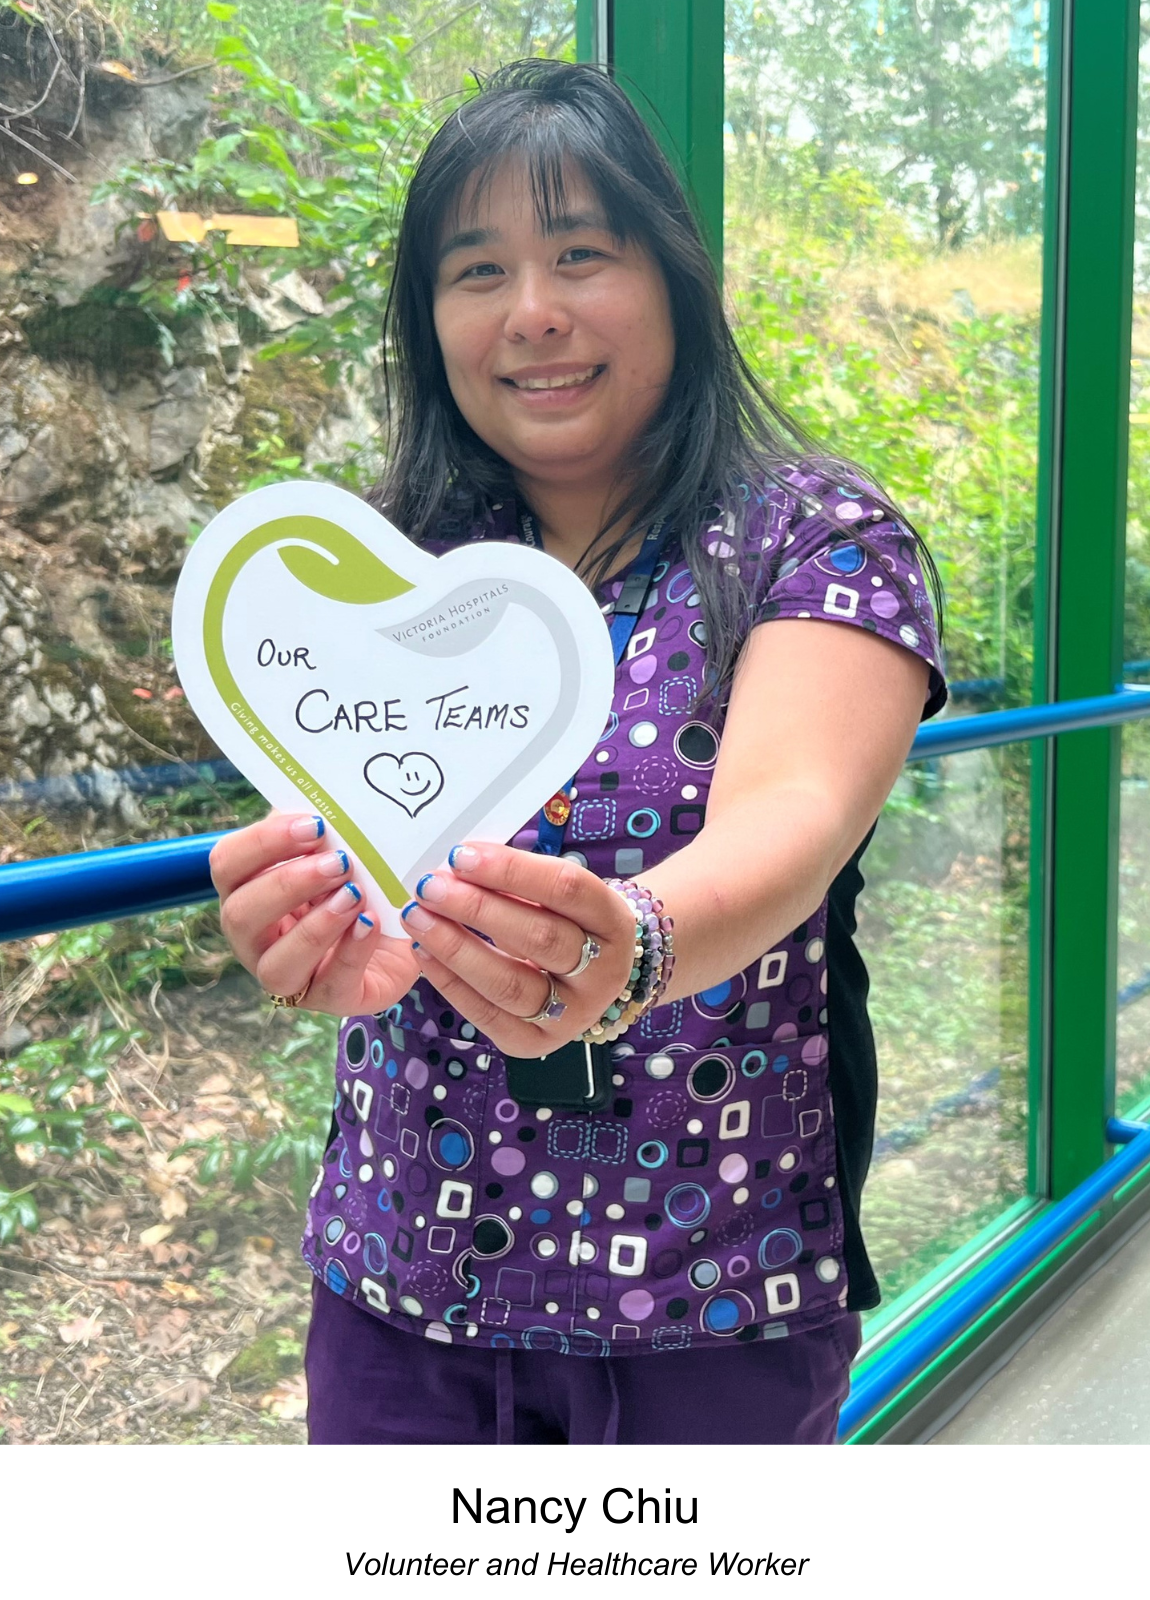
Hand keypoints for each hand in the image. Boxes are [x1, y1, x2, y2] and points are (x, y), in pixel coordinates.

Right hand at [210, 812, 418, 1015]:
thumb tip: (319, 805)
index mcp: (247, 891)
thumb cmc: (362, 882)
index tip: (313, 825)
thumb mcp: (340, 851)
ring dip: (316, 926)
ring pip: (276, 964)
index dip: (263, 843)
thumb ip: (322, 833)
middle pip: (240, 915)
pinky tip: (371, 923)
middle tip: (338, 862)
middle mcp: (255, 939)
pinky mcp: (330, 1000)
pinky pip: (331, 984)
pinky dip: (352, 951)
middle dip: (288, 885)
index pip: (227, 864)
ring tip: (354, 895)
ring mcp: (288, 976)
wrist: (412, 929)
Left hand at [401, 844, 636, 1054]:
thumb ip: (518, 879)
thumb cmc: (564, 921)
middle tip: (430, 887)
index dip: (512, 870)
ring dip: (456, 948)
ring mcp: (573, 1015)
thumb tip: (457, 865)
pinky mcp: (537, 1043)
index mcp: (614, 922)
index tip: (461, 856)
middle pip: (539, 937)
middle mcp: (603, 974)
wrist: (590, 978)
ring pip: (510, 984)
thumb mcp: (558, 895)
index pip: (566, 889)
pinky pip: (489, 1016)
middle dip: (477, 908)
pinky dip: (450, 983)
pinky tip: (424, 953)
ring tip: (418, 918)